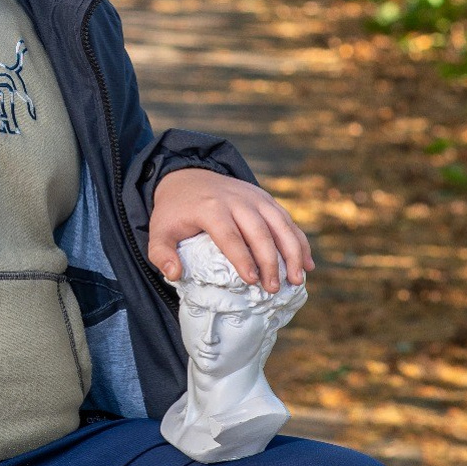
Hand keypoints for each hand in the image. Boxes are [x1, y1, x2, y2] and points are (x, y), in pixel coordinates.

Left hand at [148, 168, 313, 292]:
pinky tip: (307, 264)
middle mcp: (236, 200)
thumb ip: (161, 254)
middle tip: (273, 288)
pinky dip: (299, 240)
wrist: (187, 176)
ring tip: (296, 279)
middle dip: (270, 261)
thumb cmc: (175, 211)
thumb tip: (175, 274)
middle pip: (259, 231)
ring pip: (279, 224)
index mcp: (210, 208)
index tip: (252, 281)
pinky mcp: (264, 198)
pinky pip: (286, 219)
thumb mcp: (159, 230)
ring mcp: (253, 197)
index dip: (243, 258)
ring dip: (292, 251)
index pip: (230, 235)